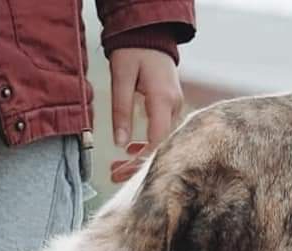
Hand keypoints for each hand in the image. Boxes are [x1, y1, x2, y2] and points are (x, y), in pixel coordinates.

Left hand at [109, 47, 182, 178]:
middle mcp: (174, 106)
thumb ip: (121, 111)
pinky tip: (132, 149)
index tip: (121, 171)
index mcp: (162, 100)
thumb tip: (121, 143)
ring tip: (119, 165)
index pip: (156, 141)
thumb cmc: (135, 50)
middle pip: (160, 146)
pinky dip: (148, 144)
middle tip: (115, 175)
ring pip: (162, 141)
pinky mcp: (172, 107)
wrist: (151, 33)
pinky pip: (163, 132)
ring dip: (141, 155)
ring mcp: (176, 107)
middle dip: (138, 164)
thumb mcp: (121, 77)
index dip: (140, 161)